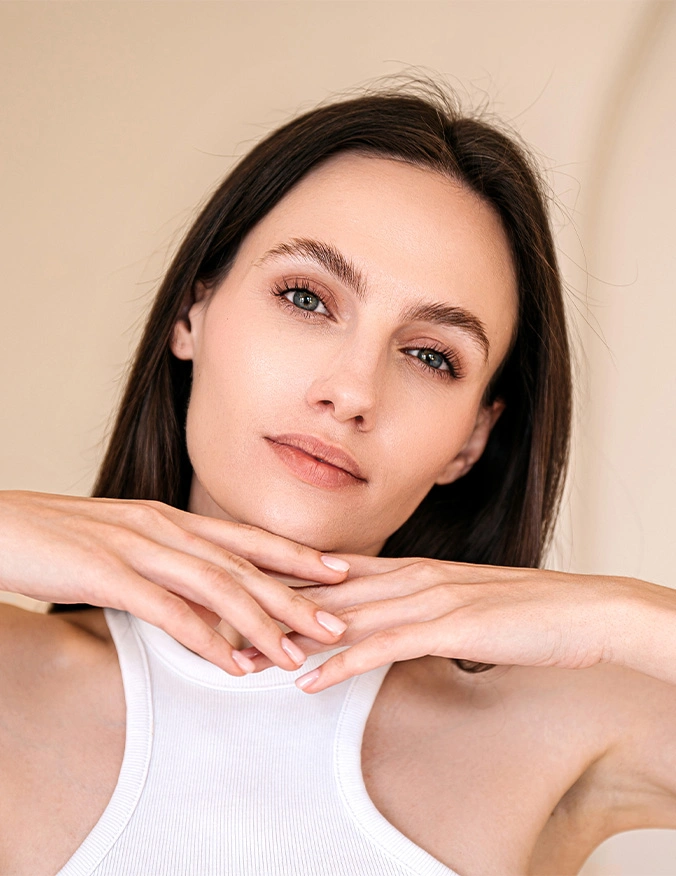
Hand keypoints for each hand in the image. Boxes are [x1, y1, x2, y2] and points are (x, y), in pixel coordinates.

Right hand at [0, 491, 348, 675]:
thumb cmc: (60, 539)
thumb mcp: (123, 544)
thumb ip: (165, 565)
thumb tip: (201, 599)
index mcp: (169, 519)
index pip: (246, 538)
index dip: (296, 555)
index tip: (339, 572)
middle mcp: (163, 528)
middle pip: (243, 564)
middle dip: (295, 595)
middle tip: (336, 623)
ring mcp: (137, 547)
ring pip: (215, 586)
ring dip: (260, 623)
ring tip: (295, 655)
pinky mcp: (107, 573)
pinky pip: (167, 610)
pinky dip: (205, 639)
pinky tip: (232, 663)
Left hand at [243, 554, 642, 691]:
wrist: (579, 609)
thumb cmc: (520, 610)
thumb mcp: (458, 603)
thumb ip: (417, 607)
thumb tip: (384, 622)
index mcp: (411, 569)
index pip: (333, 573)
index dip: (285, 582)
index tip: (243, 594)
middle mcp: (411, 576)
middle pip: (327, 591)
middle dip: (272, 606)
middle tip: (223, 622)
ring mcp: (428, 597)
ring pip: (345, 616)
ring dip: (293, 636)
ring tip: (246, 654)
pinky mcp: (448, 624)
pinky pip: (383, 645)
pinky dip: (342, 663)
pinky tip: (309, 681)